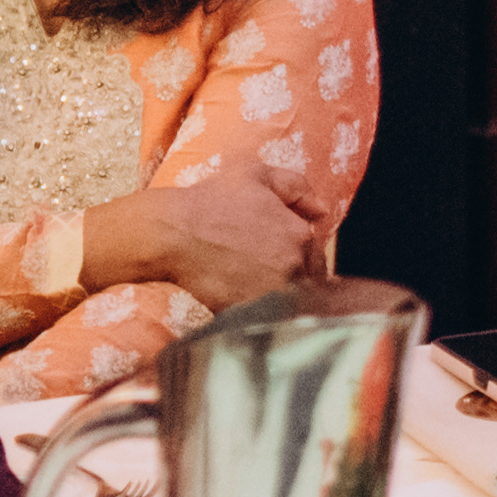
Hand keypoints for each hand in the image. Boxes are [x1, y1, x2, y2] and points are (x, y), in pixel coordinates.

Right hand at [86, 162, 319, 310]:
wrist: (172, 232)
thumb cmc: (212, 201)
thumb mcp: (257, 175)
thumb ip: (297, 188)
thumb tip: (323, 213)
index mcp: (300, 237)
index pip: (318, 260)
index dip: (302, 261)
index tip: (281, 262)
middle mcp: (294, 267)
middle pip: (308, 286)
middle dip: (294, 283)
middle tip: (267, 277)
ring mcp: (273, 294)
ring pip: (291, 306)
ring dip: (281, 302)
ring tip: (256, 293)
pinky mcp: (251, 314)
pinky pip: (267, 321)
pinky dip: (262, 317)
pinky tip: (245, 305)